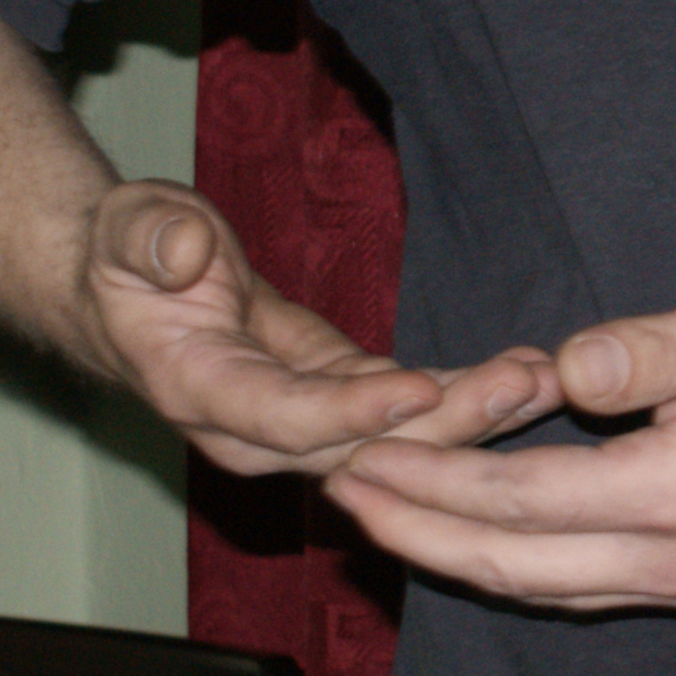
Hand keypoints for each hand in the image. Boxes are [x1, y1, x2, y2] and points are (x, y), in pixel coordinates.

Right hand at [77, 180, 548, 477]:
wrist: (129, 294)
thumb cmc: (130, 256)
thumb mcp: (130, 229)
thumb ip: (152, 240)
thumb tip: (184, 252)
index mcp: (197, 390)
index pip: (283, 415)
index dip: (353, 409)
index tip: (423, 387)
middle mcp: (251, 432)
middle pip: (358, 445)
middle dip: (446, 422)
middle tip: (523, 384)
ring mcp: (296, 429)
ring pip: (393, 442)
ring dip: (473, 416)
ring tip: (546, 381)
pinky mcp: (334, 405)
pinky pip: (403, 413)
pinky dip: (463, 398)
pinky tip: (526, 376)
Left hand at [322, 276, 675, 612]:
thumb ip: (648, 351)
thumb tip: (560, 371)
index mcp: (673, 496)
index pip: (513, 501)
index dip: (426, 482)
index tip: (358, 456)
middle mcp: (671, 559)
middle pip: (509, 564)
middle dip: (415, 532)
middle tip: (341, 497)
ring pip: (541, 587)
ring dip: (456, 555)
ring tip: (392, 519)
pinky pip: (581, 586)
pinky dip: (516, 564)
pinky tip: (490, 536)